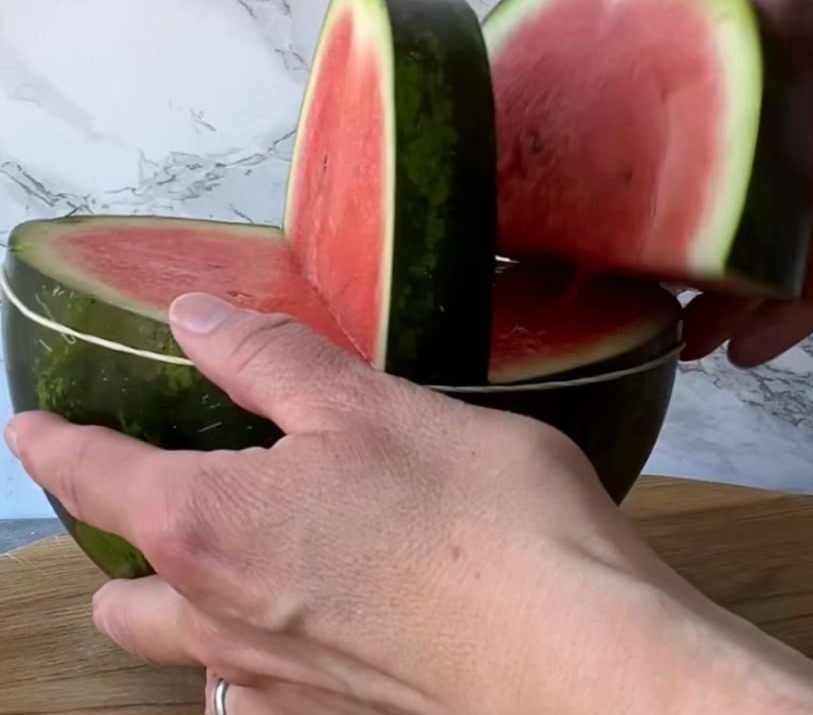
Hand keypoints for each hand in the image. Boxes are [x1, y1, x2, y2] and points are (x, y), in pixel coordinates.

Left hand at [5, 294, 812, 713]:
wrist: (576, 651)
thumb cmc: (476, 515)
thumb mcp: (365, 403)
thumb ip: (268, 357)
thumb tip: (194, 319)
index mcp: (211, 525)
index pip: (94, 475)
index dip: (54, 443)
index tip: (30, 428)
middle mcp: (223, 616)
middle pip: (122, 588)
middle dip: (117, 537)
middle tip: (155, 490)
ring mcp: (277, 681)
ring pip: (181, 644)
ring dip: (175, 601)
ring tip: (225, 554)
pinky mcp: (338, 711)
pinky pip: (253, 689)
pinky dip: (249, 647)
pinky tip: (307, 609)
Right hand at [655, 0, 812, 366]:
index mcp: (778, 36)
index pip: (694, 104)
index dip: (648, 154)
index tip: (606, 196)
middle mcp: (806, 107)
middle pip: (727, 195)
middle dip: (681, 248)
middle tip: (634, 295)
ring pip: (779, 248)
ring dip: (731, 301)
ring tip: (684, 342)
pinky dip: (799, 314)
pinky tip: (754, 345)